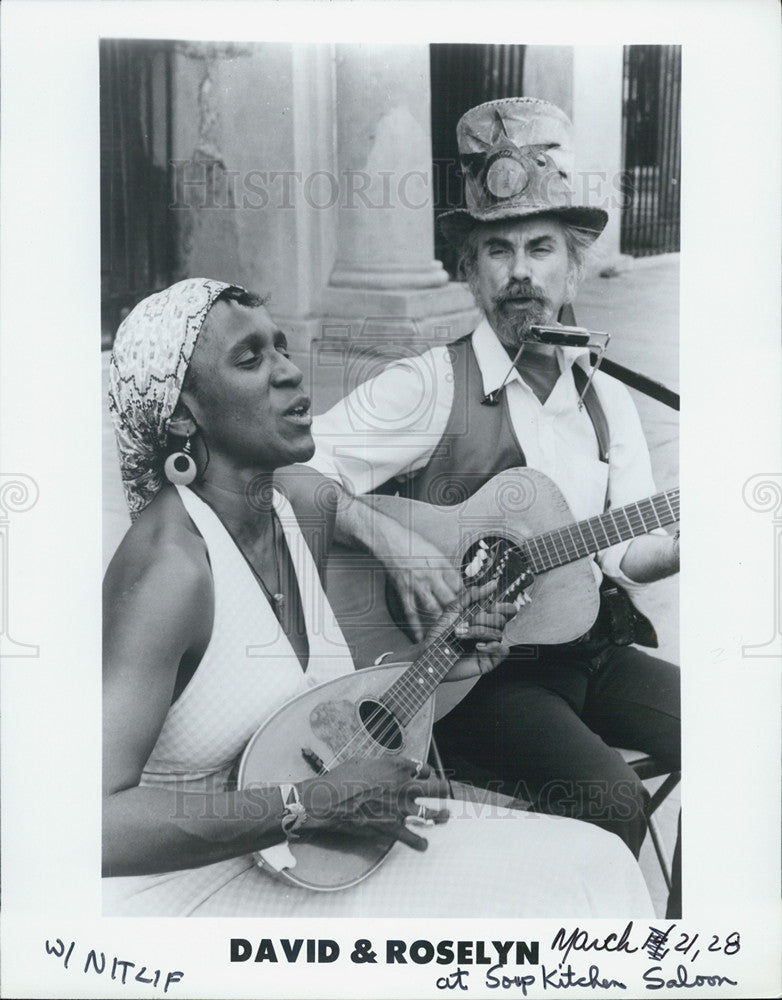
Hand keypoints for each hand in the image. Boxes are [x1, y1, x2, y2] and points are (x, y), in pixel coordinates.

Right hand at [298, 757, 450, 850]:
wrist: (328, 800)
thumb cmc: (342, 778)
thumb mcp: (364, 762)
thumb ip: (382, 765)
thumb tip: (388, 768)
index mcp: (398, 767)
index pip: (423, 768)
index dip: (424, 771)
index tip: (423, 775)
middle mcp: (405, 786)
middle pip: (436, 787)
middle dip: (442, 789)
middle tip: (445, 791)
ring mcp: (401, 808)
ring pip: (431, 814)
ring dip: (440, 816)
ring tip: (445, 816)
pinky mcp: (392, 828)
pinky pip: (412, 838)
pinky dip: (420, 843)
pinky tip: (424, 844)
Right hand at [376, 519, 464, 642]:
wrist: (389, 540)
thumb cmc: (412, 542)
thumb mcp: (435, 551)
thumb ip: (445, 568)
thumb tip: (456, 582)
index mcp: (442, 564)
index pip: (460, 585)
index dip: (468, 598)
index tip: (472, 607)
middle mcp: (432, 576)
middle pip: (450, 600)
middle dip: (459, 613)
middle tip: (465, 625)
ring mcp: (417, 585)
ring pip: (433, 609)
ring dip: (441, 622)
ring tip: (449, 633)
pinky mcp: (404, 591)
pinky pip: (411, 612)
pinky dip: (416, 627)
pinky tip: (421, 637)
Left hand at [425, 580, 515, 680]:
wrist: (430, 655)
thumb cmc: (440, 633)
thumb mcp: (453, 610)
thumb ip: (473, 595)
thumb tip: (492, 584)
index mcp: (484, 617)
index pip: (506, 610)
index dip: (503, 607)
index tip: (488, 607)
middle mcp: (489, 631)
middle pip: (502, 620)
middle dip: (482, 619)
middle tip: (467, 622)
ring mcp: (490, 646)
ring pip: (499, 634)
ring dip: (478, 632)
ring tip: (461, 635)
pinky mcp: (490, 660)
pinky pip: (503, 650)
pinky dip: (491, 646)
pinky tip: (477, 646)